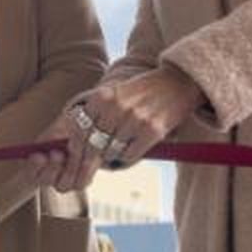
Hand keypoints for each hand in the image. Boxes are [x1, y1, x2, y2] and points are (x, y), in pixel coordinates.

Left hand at [34, 66, 205, 192]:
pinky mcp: (152, 130)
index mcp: (102, 96)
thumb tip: (76, 144)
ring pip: (110, 151)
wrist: (177, 81)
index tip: (74, 158)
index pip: (79, 130)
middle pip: (92, 143)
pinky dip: (127, 157)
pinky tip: (133, 148)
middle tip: (87, 169)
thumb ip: (96, 114)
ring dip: (111, 156)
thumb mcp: (114, 94)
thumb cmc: (142, 91)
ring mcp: (134, 118)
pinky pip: (129, 154)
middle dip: (88, 159)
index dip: (75, 148)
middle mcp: (116, 106)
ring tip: (117, 150)